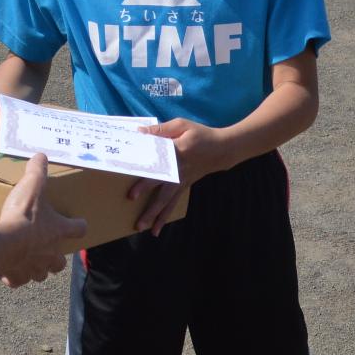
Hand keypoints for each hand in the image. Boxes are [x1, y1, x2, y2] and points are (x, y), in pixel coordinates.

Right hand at [0, 156, 86, 286]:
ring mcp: (34, 269)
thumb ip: (37, 171)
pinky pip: (18, 281)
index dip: (79, 225)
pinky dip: (14, 276)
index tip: (78, 224)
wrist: (4, 243)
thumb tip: (41, 156)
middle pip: (60, 262)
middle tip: (46, 248)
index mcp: (59, 231)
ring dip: (36, 268)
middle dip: (55, 257)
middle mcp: (51, 254)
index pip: (79, 229)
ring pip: (41, 274)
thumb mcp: (32, 186)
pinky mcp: (17, 277)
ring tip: (26, 259)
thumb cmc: (23, 215)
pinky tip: (7, 269)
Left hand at [132, 119, 228, 233]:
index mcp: (177, 153)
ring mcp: (181, 181)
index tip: (134, 182)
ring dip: (154, 215)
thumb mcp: (182, 125)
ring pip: (166, 201)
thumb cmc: (200, 134)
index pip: (158, 166)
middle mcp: (178, 171)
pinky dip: (164, 217)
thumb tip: (139, 132)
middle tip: (131, 209)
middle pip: (161, 189)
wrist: (222, 150)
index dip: (147, 173)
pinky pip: (172, 204)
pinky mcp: (184, 186)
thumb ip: (161, 129)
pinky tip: (156, 229)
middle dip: (147, 198)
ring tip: (140, 227)